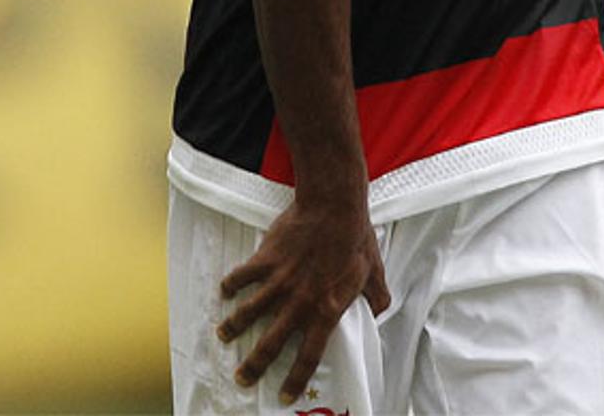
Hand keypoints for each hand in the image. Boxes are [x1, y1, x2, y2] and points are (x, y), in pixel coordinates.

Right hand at [217, 194, 390, 402]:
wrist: (335, 207)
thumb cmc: (356, 239)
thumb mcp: (374, 273)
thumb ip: (377, 298)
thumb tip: (379, 313)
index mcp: (326, 310)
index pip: (309, 356)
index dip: (295, 380)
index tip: (284, 396)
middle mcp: (299, 303)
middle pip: (271, 345)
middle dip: (254, 366)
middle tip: (242, 378)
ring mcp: (279, 282)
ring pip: (248, 314)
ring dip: (233, 328)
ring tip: (224, 336)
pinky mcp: (266, 260)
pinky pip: (241, 277)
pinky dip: (230, 286)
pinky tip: (225, 291)